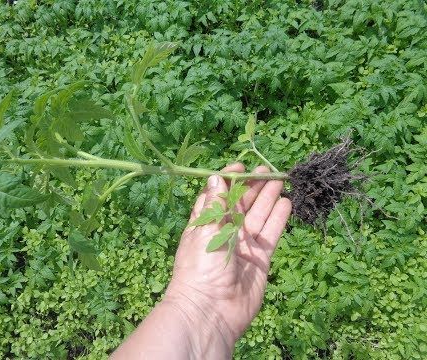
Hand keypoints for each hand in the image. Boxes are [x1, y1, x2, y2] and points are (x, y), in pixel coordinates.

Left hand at [164, 163, 291, 346]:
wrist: (211, 311)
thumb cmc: (201, 267)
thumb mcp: (206, 230)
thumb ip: (215, 204)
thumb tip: (215, 177)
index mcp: (205, 224)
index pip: (218, 196)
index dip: (228, 180)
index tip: (241, 166)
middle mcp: (224, 232)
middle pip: (241, 204)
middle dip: (252, 186)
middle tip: (267, 169)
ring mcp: (243, 245)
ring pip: (258, 216)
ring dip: (268, 197)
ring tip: (280, 179)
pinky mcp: (260, 258)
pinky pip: (271, 234)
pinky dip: (278, 218)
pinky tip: (286, 202)